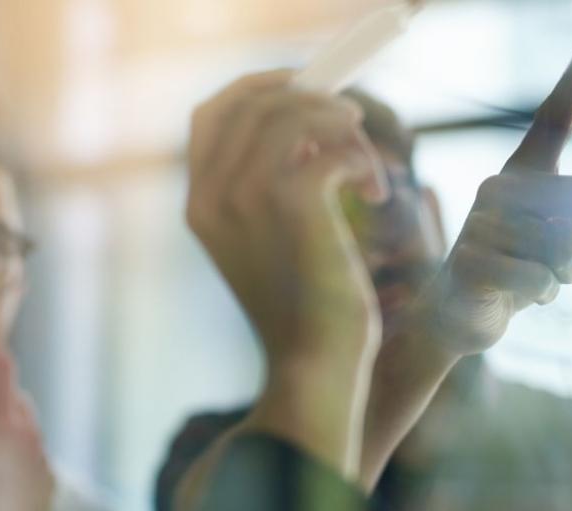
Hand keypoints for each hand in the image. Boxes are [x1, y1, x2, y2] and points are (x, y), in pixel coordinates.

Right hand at [0, 343, 54, 510]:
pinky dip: (24, 458)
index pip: (0, 370)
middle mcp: (30, 435)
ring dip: (14, 427)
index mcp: (2, 423)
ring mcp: (44, 462)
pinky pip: (39, 460)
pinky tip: (7, 474)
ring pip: (32, 430)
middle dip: (2, 394)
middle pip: (19, 400)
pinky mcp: (51, 486)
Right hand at [186, 70, 389, 369]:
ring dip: (342, 127)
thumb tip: (303, 126)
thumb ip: (265, 185)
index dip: (255, 88)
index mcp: (198, 206)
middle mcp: (210, 198)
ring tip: (365, 166)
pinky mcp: (292, 205)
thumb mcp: (268, 240)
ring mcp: (245, 200)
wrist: (312, 363)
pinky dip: (362, 158)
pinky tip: (373, 192)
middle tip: (350, 120)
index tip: (301, 87)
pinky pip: (330, 144)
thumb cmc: (301, 306)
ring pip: (292, 113)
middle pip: (251, 101)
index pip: (209, 114)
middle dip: (308, 97)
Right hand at [410, 33, 571, 355]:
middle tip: (567, 265)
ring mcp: (479, 224)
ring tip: (536, 279)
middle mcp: (496, 189)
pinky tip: (516, 296)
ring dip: (564, 275)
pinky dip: (540, 295)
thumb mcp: (566, 241)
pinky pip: (539, 278)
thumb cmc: (517, 269)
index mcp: (522, 175)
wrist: (458, 314)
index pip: (554, 121)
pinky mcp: (469, 262)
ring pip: (565, 246)